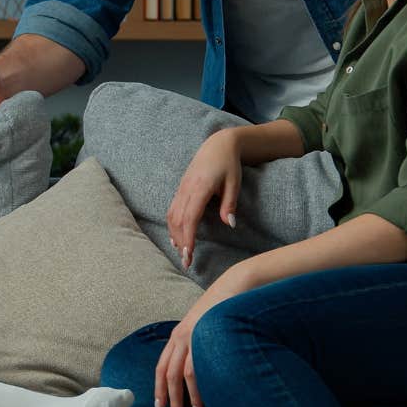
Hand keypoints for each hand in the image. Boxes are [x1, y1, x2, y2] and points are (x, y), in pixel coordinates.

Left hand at [153, 273, 247, 406]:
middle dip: (168, 398)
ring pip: (181, 375)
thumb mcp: (206, 326)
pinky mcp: (206, 337)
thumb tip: (204, 367)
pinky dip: (198, 388)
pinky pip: (198, 368)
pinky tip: (203, 401)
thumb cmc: (226, 307)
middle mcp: (181, 336)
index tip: (160, 406)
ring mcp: (193, 337)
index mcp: (178, 335)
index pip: (162, 366)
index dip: (159, 388)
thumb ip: (200, 344)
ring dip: (185, 398)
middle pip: (167, 374)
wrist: (238, 285)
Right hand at [167, 129, 241, 269]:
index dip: (188, 238)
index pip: (190, 218)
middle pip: (178, 220)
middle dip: (181, 242)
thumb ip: (230, 204)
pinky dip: (172, 225)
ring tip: (181, 252)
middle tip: (186, 262)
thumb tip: (229, 225)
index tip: (189, 254)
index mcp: (200, 188)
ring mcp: (181, 189)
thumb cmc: (228, 164)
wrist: (218, 144)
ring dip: (175, 235)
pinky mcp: (181, 189)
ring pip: (172, 215)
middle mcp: (187, 189)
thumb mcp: (234, 183)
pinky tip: (176, 237)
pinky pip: (172, 209)